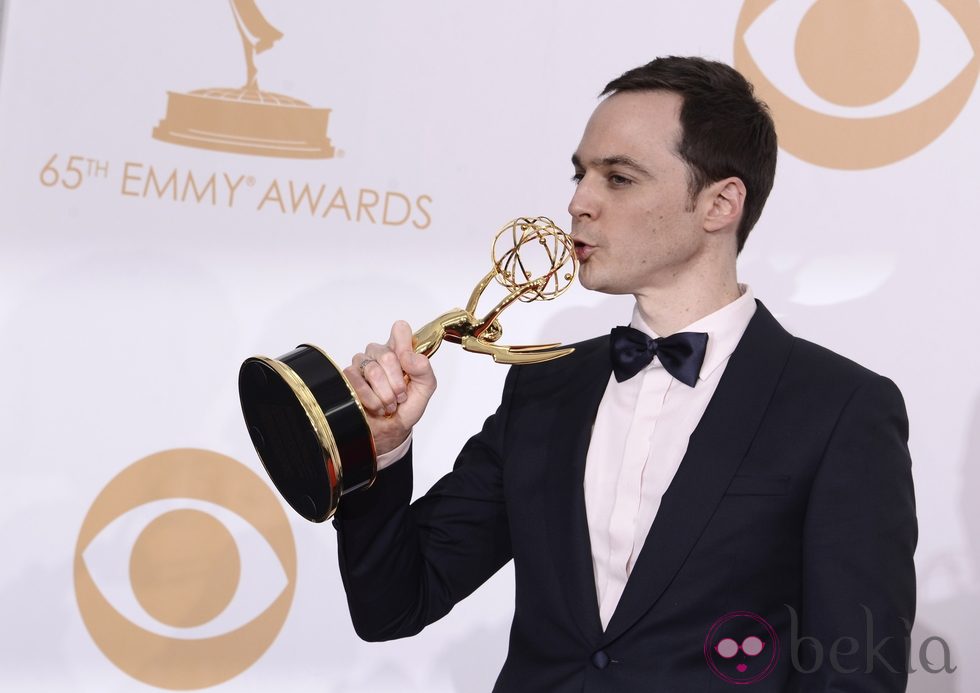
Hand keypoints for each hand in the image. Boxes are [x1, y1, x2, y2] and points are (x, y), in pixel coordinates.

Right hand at [343, 320, 436, 455]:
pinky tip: (377, 407)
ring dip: (385, 394)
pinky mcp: (347, 377)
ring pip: (373, 371)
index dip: (404, 345)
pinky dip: (372, 400)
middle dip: (397, 383)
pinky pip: (358, 384)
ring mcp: (361, 363)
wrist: (391, 430)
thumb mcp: (425, 388)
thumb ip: (424, 369)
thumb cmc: (407, 406)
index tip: (408, 365)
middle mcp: (379, 353)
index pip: (400, 329)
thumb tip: (409, 356)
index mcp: (399, 350)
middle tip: (400, 396)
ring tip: (389, 404)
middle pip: (387, 355)